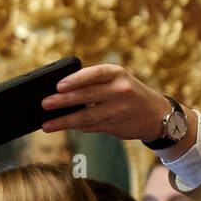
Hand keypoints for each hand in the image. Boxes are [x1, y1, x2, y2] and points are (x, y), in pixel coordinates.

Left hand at [39, 64, 182, 144]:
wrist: (155, 114)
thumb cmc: (128, 93)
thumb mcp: (117, 80)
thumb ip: (94, 84)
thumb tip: (61, 93)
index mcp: (116, 73)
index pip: (94, 74)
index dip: (76, 80)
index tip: (58, 85)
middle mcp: (119, 90)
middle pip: (87, 96)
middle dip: (63, 101)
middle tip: (44, 104)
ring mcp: (118, 109)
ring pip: (86, 116)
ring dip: (64, 121)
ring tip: (47, 125)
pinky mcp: (115, 125)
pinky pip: (91, 127)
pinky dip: (77, 127)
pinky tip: (65, 126)